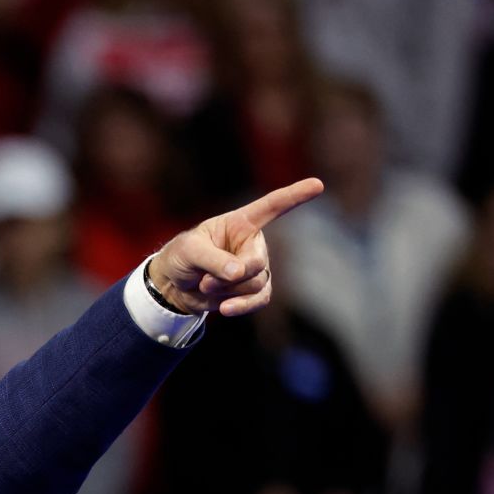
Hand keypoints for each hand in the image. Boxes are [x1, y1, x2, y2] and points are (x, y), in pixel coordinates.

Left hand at [148, 178, 323, 315]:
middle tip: (205, 280)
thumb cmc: (182, 257)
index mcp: (240, 223)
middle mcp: (253, 243)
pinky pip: (259, 299)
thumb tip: (239, 273)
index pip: (271, 207)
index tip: (317, 184)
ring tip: (205, 285)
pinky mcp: (253, 290)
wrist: (175, 285)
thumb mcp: (190, 251)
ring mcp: (255, 267)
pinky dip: (242, 306)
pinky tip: (225, 309)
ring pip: (255, 283)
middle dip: (231, 275)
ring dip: (226, 290)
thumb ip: (213, 259)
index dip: (294, 196)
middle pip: (257, 262)